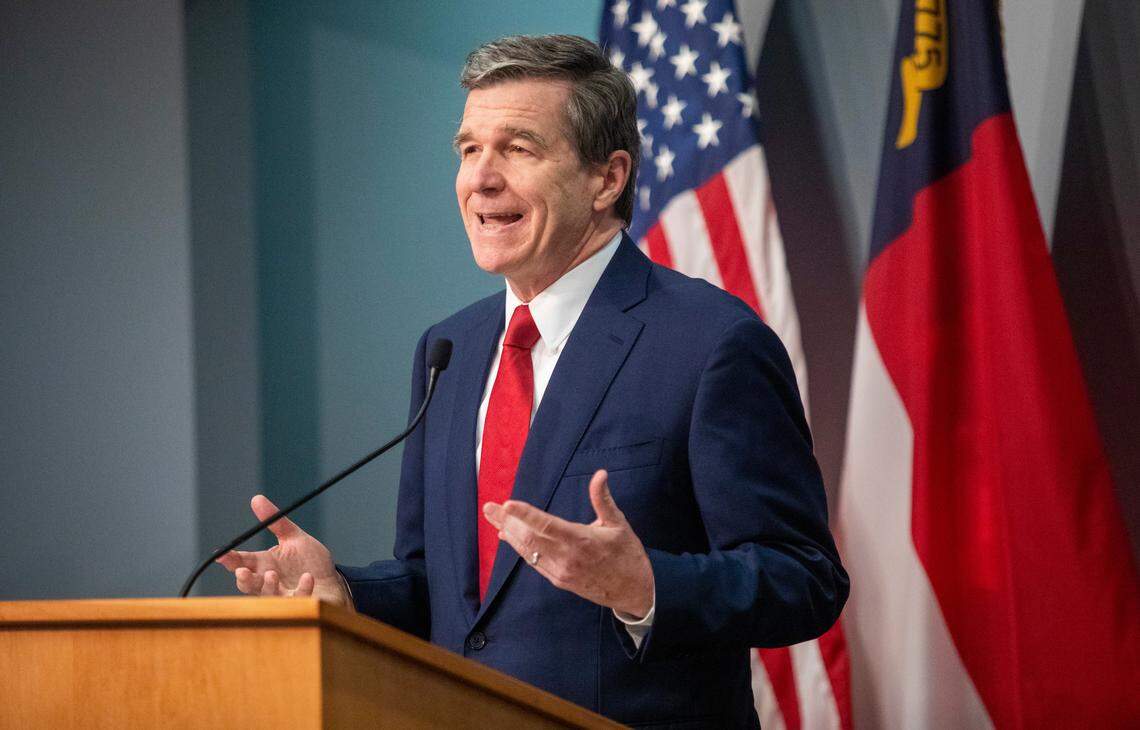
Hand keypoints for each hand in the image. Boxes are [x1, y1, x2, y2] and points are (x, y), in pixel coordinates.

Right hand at [216, 495, 350, 607]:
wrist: (332, 581)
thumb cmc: (310, 562)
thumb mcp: (294, 538)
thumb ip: (276, 522)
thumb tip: (256, 499)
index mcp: (264, 565)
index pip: (241, 562)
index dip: (229, 559)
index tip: (221, 554)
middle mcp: (270, 582)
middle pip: (248, 584)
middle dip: (244, 579)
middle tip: (242, 571)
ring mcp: (283, 596)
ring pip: (268, 596)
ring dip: (268, 586)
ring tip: (272, 574)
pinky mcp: (301, 603)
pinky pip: (298, 599)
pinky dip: (301, 589)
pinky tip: (307, 578)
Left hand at [482, 470, 654, 617]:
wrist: (634, 591)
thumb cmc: (628, 555)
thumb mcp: (619, 524)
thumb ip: (603, 499)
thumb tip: (600, 474)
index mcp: (582, 541)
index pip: (547, 525)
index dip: (525, 514)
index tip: (508, 504)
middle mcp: (567, 558)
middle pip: (530, 537)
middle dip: (507, 521)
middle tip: (488, 507)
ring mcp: (561, 571)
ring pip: (528, 551)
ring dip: (509, 533)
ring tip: (493, 518)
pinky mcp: (559, 579)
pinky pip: (534, 562)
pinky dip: (519, 548)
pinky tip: (508, 537)